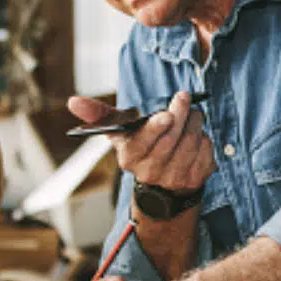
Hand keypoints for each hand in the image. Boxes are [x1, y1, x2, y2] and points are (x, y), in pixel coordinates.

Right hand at [68, 92, 215, 192]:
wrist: (161, 182)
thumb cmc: (139, 145)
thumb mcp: (119, 131)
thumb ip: (98, 114)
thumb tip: (72, 101)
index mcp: (130, 157)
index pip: (144, 142)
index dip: (156, 128)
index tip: (166, 114)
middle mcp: (151, 171)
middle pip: (172, 139)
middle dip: (181, 114)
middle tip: (184, 98)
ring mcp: (174, 179)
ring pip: (192, 142)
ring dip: (195, 123)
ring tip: (191, 114)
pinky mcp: (195, 180)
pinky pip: (207, 152)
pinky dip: (205, 140)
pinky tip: (196, 137)